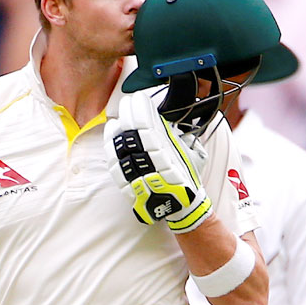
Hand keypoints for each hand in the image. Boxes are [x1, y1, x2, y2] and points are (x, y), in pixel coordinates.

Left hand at [104, 92, 211, 232]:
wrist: (183, 206)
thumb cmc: (188, 177)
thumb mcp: (193, 153)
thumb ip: (181, 136)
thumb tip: (168, 120)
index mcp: (168, 152)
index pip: (149, 124)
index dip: (141, 109)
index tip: (138, 98)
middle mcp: (150, 161)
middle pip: (132, 133)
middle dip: (128, 114)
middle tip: (127, 102)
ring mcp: (137, 173)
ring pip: (122, 147)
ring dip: (117, 130)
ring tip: (116, 119)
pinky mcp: (128, 184)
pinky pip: (116, 163)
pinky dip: (111, 148)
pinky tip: (111, 136)